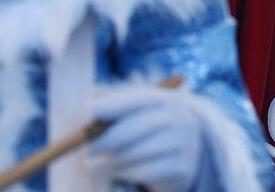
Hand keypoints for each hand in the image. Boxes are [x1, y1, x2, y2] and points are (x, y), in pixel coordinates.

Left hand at [89, 84, 203, 191]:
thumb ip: (112, 104)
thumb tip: (87, 104)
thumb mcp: (136, 111)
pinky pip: (147, 173)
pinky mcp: (183, 167)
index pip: (136, 99)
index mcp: (163, 98)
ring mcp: (183, 142)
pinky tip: (114, 174)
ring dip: (110, 163)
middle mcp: (177, 117)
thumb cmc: (149, 127)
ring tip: (92, 167)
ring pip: (138, 153)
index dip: (110, 104)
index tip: (86, 112)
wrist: (188, 148)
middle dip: (106, 140)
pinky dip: (125, 174)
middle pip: (135, 127)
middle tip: (86, 151)